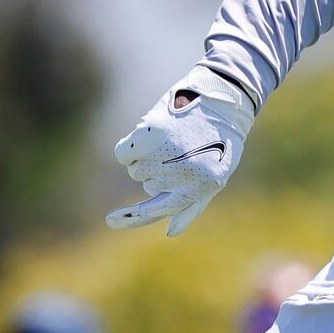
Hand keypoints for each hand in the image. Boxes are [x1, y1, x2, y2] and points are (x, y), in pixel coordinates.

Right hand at [106, 67, 256, 235]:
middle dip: (156, 169)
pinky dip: (130, 145)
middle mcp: (180, 176)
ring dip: (146, 155)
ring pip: (134, 168)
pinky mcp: (151, 136)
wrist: (223, 100)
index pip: (158, 210)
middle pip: (145, 183)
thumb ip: (192, 206)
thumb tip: (170, 232)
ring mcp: (165, 156)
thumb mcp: (214, 178)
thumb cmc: (219, 142)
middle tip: (180, 148)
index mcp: (198, 189)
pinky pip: (123, 152)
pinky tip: (152, 132)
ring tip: (173, 137)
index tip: (110, 222)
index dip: (133, 218)